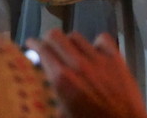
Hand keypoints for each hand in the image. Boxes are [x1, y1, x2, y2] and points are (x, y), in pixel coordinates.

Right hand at [27, 30, 146, 117]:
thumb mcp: (64, 114)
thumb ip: (55, 96)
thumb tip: (49, 86)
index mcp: (62, 79)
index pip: (43, 50)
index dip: (34, 44)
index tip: (30, 43)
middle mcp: (78, 64)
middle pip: (57, 36)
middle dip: (49, 39)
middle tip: (48, 46)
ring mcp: (98, 59)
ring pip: (77, 36)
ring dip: (70, 42)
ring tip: (71, 51)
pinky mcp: (116, 58)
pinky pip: (102, 39)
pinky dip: (96, 43)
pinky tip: (94, 52)